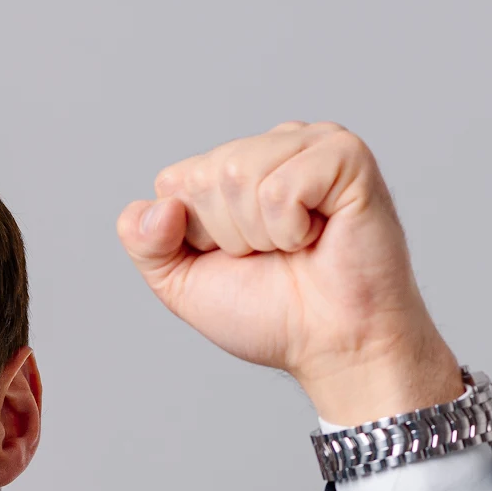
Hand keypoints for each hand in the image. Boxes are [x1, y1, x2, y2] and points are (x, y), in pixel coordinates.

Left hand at [117, 123, 461, 425]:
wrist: (334, 347)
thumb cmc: (273, 314)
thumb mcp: (183, 283)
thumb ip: (144, 242)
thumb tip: (158, 205)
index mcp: (235, 165)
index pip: (175, 181)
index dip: (197, 236)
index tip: (239, 258)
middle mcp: (274, 145)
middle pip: (206, 175)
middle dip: (230, 235)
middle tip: (274, 256)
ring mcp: (312, 143)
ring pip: (238, 174)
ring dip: (260, 234)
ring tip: (297, 246)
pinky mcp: (346, 155)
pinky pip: (280, 188)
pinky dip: (291, 229)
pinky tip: (319, 235)